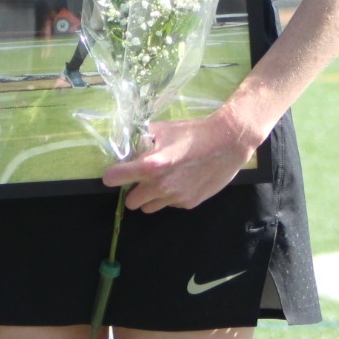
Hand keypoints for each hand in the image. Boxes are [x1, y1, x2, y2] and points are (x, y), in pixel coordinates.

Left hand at [100, 112, 259, 213]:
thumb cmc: (193, 133)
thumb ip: (142, 140)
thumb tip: (127, 146)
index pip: (116, 178)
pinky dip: (169, 197)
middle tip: (141, 179)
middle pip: (131, 201)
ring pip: (149, 207)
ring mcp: (176, 197)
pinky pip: (169, 205)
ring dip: (150, 197)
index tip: (113, 174)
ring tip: (161, 181)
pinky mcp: (189, 204)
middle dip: (133, 190)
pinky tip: (181, 182)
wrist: (227, 143)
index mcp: (152, 165)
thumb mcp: (163, 130)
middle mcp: (161, 186)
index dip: (112, 176)